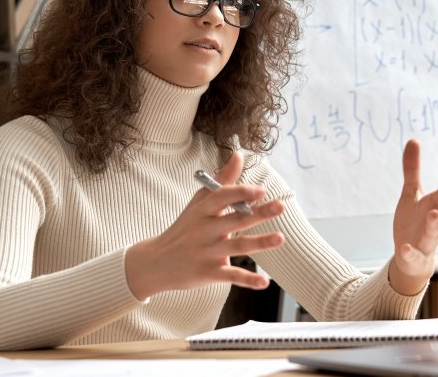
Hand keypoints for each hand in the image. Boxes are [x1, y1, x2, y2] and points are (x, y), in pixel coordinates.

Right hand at [124, 152, 284, 298]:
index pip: (221, 197)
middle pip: (234, 220)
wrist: (156, 262)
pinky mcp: (209, 273)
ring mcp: (207, 252)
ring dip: (260, 243)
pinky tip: (265, 282)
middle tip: (280, 206)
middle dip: (258, 213)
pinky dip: (248, 280)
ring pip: (237, 247)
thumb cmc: (184, 227)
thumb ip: (221, 180)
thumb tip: (239, 155)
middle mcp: (205, 230)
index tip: (261, 190)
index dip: (241, 192)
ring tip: (281, 238)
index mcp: (203, 211)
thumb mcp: (198, 202)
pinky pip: (231, 276)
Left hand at [389, 139, 437, 294]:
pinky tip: (405, 248)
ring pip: (433, 233)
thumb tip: (413, 140)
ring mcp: (426, 240)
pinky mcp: (415, 256)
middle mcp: (435, 223)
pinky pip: (413, 254)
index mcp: (435, 206)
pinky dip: (410, 252)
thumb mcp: (411, 193)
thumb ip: (412, 169)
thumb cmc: (416, 221)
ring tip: (433, 214)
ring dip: (434, 225)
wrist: (411, 257)